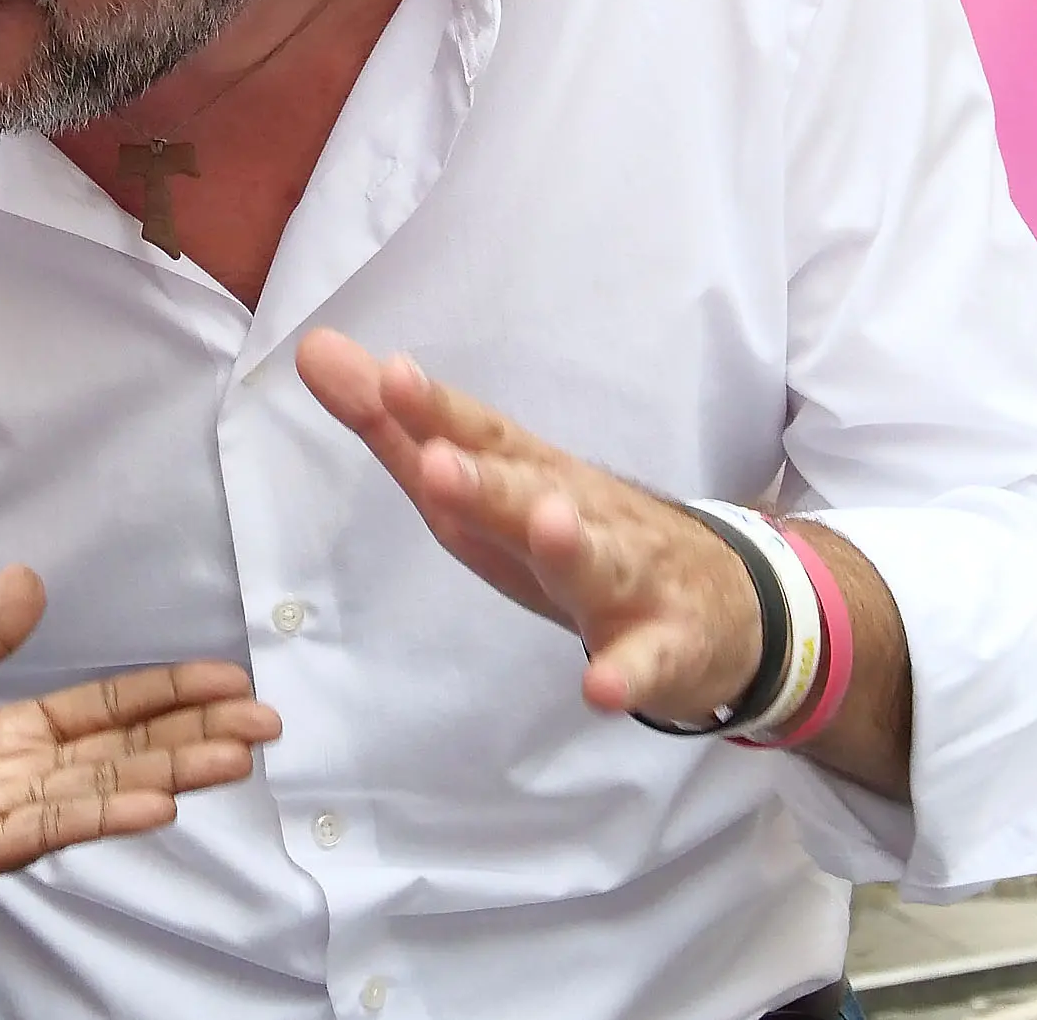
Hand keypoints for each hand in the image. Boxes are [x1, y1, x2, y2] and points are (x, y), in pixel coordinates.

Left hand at [0, 567, 279, 933]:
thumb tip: (32, 579)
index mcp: (5, 734)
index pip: (103, 710)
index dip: (164, 693)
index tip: (227, 679)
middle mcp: (16, 779)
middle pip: (122, 751)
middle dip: (194, 736)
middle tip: (267, 723)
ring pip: (101, 789)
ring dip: (171, 773)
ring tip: (236, 758)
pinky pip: (47, 827)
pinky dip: (103, 814)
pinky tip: (156, 804)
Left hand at [294, 327, 761, 725]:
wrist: (723, 600)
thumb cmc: (576, 530)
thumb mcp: (488, 482)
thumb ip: (400, 427)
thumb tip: (314, 350)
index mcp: (530, 473)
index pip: (481, 435)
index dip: (437, 410)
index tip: (391, 377)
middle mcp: (579, 510)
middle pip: (530, 491)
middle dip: (487, 478)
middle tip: (441, 461)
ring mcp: (628, 577)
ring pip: (596, 561)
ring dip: (569, 544)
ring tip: (547, 524)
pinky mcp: (666, 646)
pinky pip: (648, 662)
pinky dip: (629, 673)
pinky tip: (600, 685)